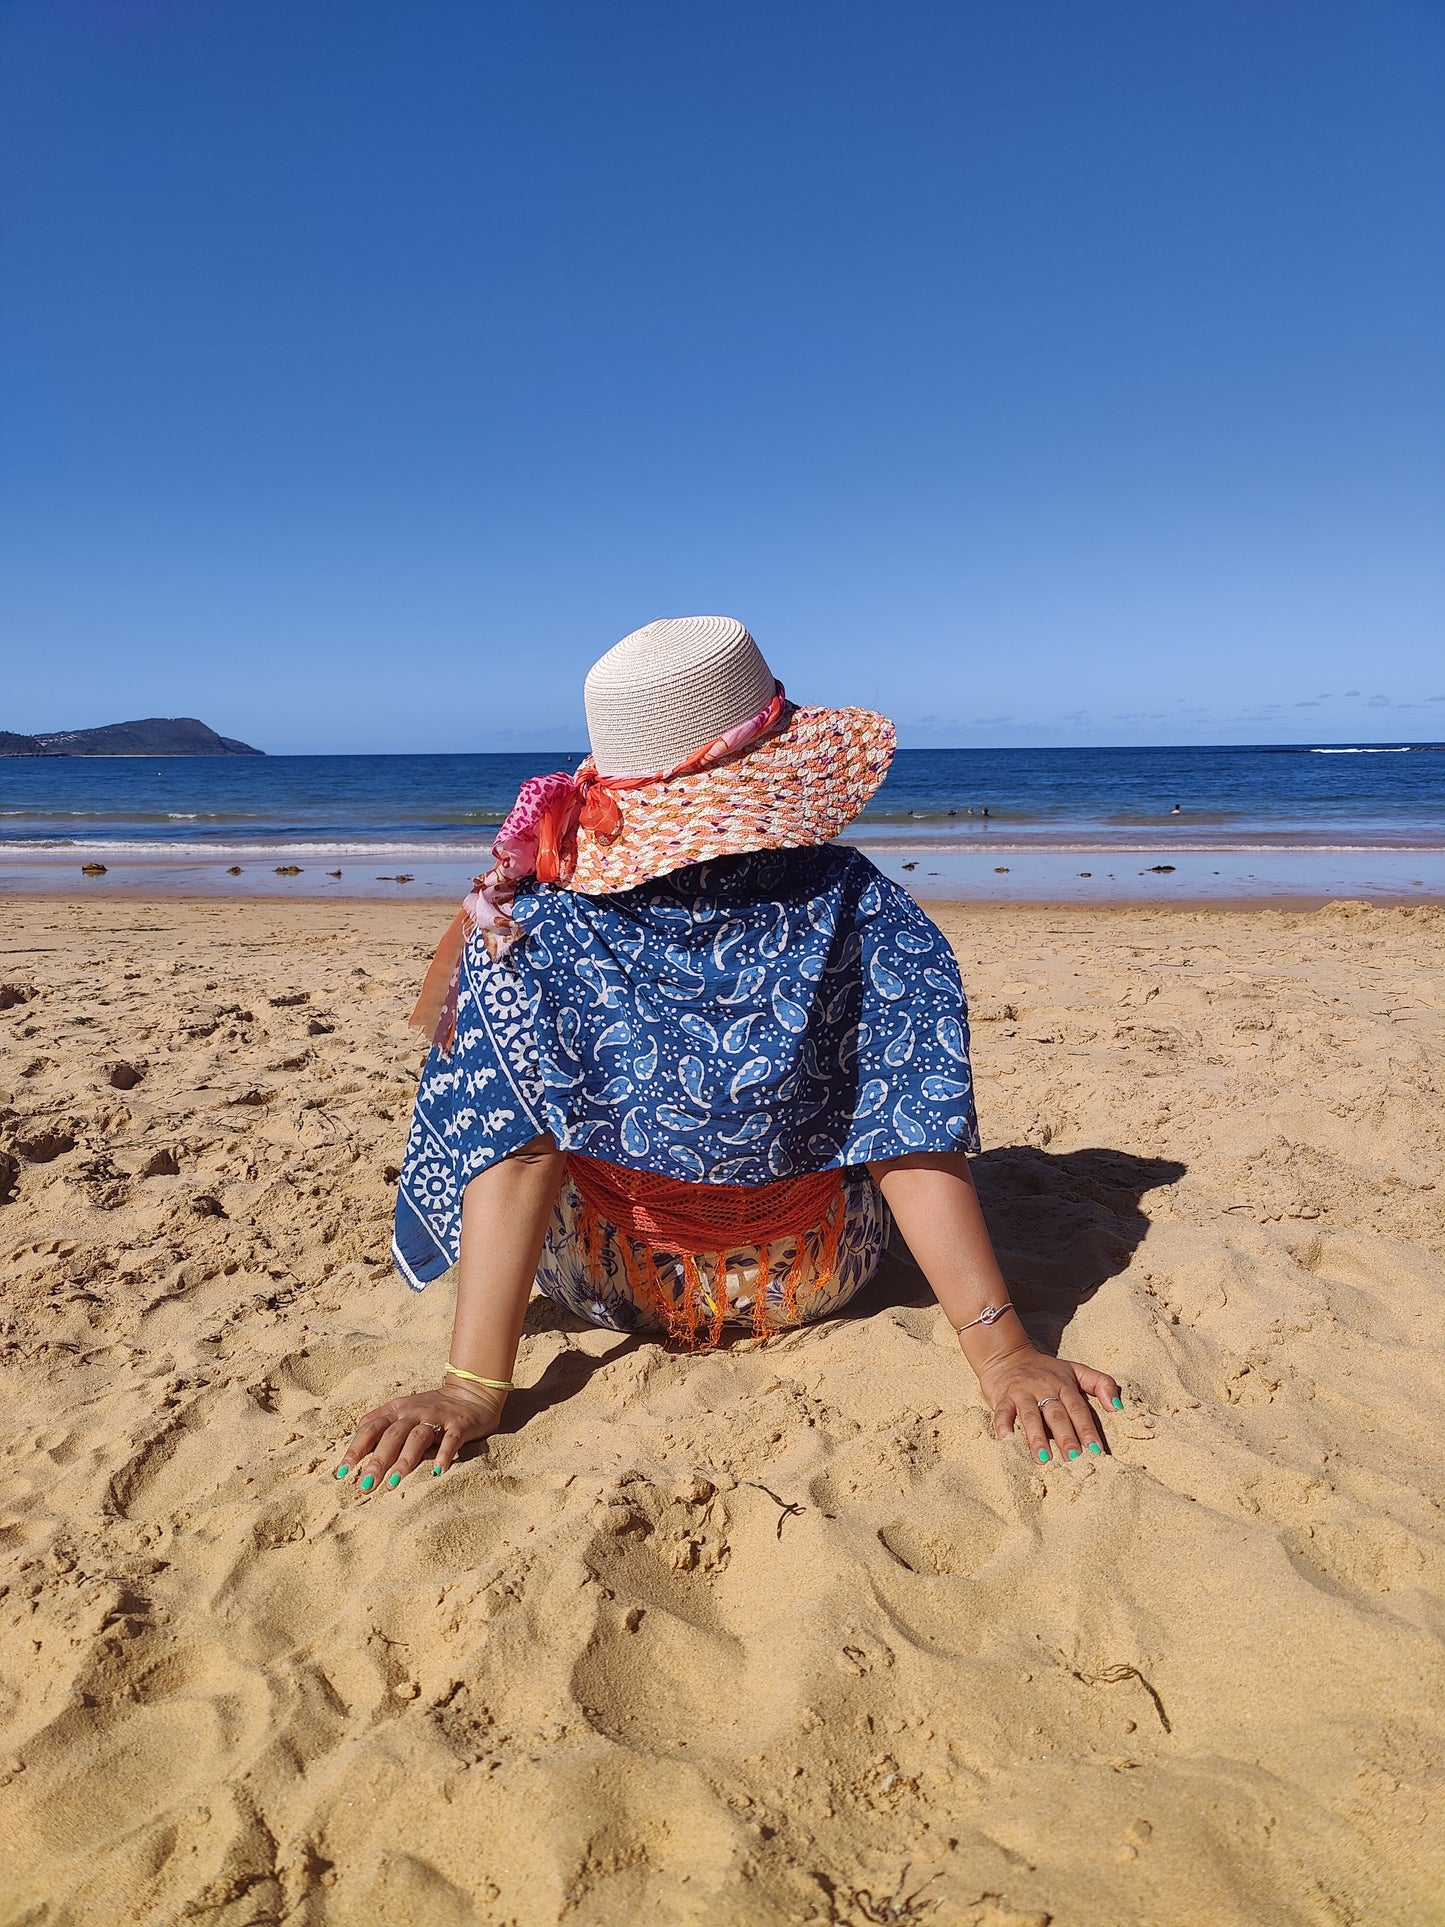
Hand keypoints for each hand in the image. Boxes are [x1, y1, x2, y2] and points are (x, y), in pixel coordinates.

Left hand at [334, 1383, 504, 1489]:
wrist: (473, 1393)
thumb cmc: (432, 1407)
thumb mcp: (403, 1408)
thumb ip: (381, 1420)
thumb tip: (356, 1435)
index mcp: (398, 1411)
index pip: (371, 1428)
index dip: (356, 1449)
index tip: (343, 1472)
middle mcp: (414, 1412)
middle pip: (392, 1436)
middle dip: (377, 1461)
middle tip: (366, 1486)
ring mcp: (437, 1418)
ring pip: (417, 1438)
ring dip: (405, 1460)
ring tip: (394, 1483)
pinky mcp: (459, 1425)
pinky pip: (451, 1440)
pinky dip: (444, 1454)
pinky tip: (438, 1471)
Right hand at [973, 1341, 1121, 1462]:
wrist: (1007, 1356)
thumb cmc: (1046, 1370)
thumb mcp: (1075, 1370)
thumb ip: (1100, 1383)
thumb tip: (1118, 1407)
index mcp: (1063, 1384)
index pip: (1078, 1408)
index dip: (1087, 1428)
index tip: (1096, 1450)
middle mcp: (1043, 1388)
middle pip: (1056, 1414)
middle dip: (1066, 1437)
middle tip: (1074, 1459)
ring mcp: (1022, 1393)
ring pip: (1030, 1415)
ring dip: (1036, 1437)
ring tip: (1044, 1459)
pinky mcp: (1002, 1397)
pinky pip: (1002, 1411)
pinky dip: (1003, 1424)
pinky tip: (1006, 1439)